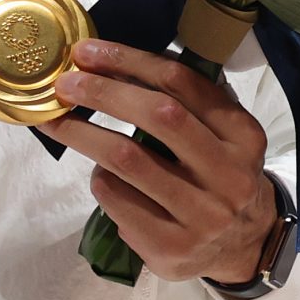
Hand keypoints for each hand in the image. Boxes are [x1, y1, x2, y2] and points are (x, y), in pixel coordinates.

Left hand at [37, 37, 276, 285]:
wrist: (241, 247)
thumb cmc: (215, 177)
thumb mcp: (221, 137)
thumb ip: (185, 102)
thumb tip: (112, 60)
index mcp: (242, 136)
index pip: (183, 84)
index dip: (130, 62)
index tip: (87, 52)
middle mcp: (229, 174)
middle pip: (159, 116)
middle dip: (103, 92)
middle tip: (65, 84)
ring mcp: (202, 214)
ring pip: (128, 159)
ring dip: (82, 134)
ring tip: (57, 122)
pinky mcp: (171, 245)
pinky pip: (116, 198)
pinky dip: (99, 179)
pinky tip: (99, 174)